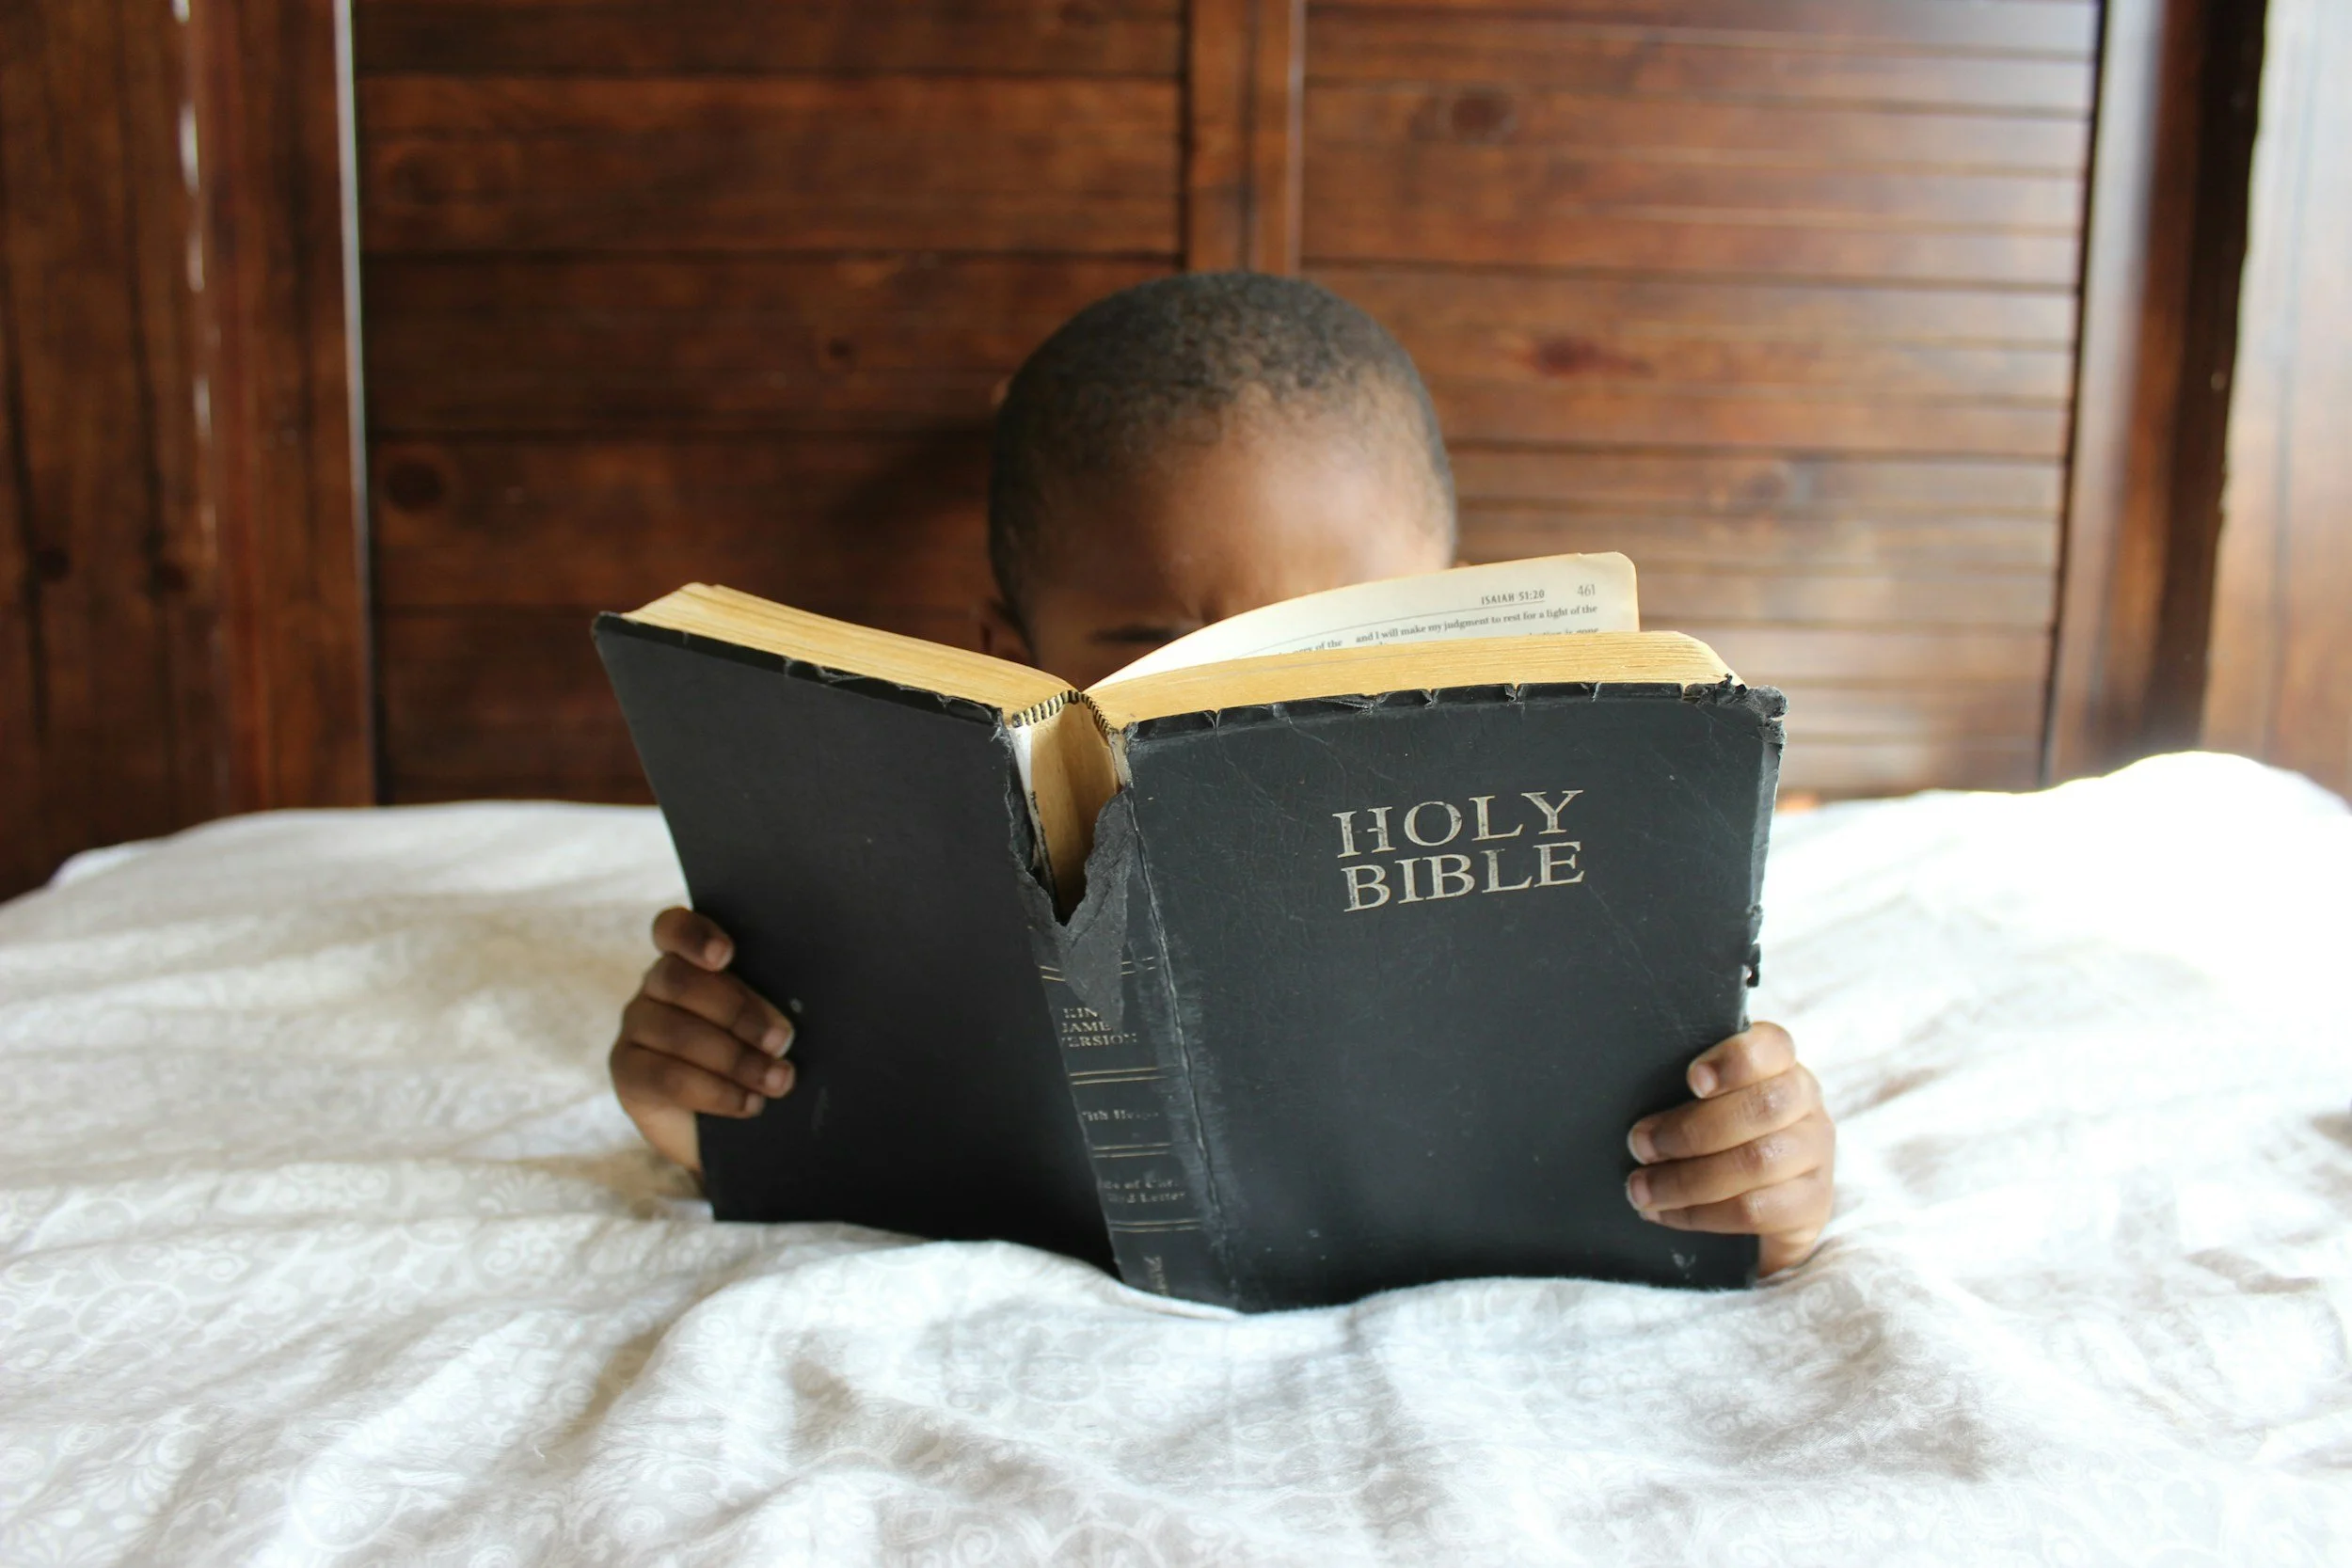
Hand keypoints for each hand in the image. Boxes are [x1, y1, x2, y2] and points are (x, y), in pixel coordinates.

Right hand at [610, 908, 796, 1173]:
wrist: (727, 1126)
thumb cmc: (758, 1058)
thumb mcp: (767, 1026)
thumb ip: (770, 1006)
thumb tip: (791, 1017)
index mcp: (690, 959)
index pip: (673, 929)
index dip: (695, 936)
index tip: (726, 956)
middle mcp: (656, 986)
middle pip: (679, 980)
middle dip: (737, 1011)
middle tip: (782, 1040)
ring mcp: (636, 1027)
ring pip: (677, 1032)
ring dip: (736, 1059)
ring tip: (778, 1080)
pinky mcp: (628, 1071)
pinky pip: (668, 1077)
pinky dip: (716, 1092)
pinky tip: (750, 1103)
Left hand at [1624, 1022, 1833, 1275]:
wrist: (1760, 1206)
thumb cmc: (1715, 1137)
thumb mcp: (1702, 1103)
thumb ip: (1685, 1091)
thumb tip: (1630, 1100)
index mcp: (1780, 1066)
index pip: (1773, 1047)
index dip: (1736, 1060)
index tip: (1692, 1079)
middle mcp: (1806, 1106)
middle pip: (1764, 1107)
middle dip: (1691, 1130)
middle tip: (1639, 1145)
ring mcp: (1815, 1157)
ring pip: (1757, 1163)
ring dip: (1686, 1179)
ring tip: (1641, 1188)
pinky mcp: (1811, 1208)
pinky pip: (1755, 1211)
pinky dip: (1699, 1214)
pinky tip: (1665, 1213)